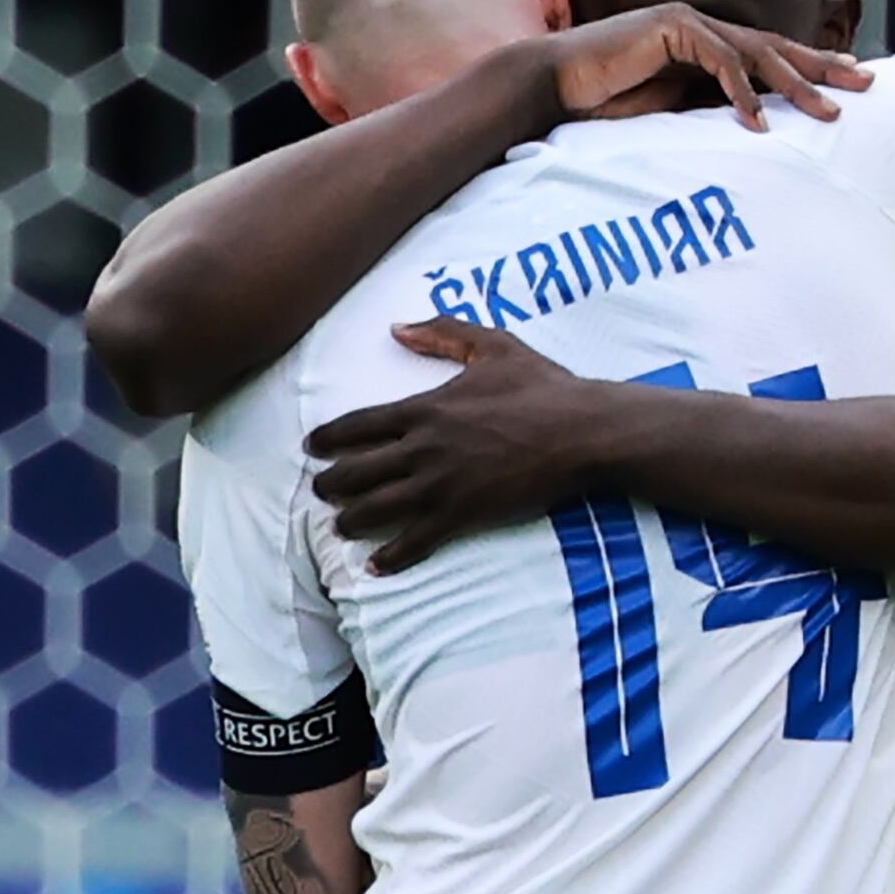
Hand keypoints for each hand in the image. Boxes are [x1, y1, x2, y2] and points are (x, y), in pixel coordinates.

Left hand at [307, 318, 605, 572]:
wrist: (583, 431)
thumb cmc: (542, 386)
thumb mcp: (493, 345)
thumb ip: (442, 333)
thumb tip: (397, 327)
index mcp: (425, 408)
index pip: (358, 425)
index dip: (328, 438)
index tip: (311, 446)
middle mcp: (424, 448)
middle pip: (356, 471)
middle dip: (329, 483)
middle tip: (319, 490)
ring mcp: (442, 484)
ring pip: (375, 508)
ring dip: (349, 520)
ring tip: (337, 526)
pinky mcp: (463, 514)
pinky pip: (416, 541)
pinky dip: (391, 556)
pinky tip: (375, 566)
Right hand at [546, 3, 871, 131]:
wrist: (556, 87)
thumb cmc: (605, 105)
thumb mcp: (673, 113)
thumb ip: (711, 110)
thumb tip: (758, 130)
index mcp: (705, 44)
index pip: (769, 54)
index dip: (810, 67)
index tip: (847, 83)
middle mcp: (702, 26)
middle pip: (777, 46)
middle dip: (823, 66)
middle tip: (866, 82)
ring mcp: (688, 21)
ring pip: (757, 52)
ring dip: (795, 84)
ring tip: (827, 111)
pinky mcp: (672, 26)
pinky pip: (720, 60)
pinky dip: (741, 92)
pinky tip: (759, 120)